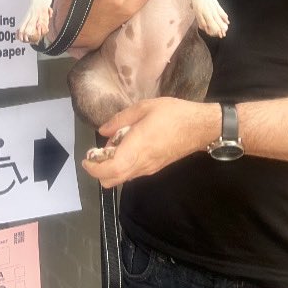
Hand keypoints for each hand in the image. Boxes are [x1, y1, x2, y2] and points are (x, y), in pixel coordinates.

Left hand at [81, 98, 221, 187]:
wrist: (200, 127)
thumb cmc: (173, 114)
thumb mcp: (145, 107)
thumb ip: (121, 119)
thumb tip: (103, 130)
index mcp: (137, 147)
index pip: (110, 170)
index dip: (94, 169)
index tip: (86, 158)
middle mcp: (141, 163)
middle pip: (112, 180)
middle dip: (98, 171)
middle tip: (96, 153)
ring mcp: (149, 168)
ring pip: (122, 178)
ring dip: (110, 168)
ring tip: (111, 146)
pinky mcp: (155, 168)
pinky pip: (132, 173)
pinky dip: (122, 165)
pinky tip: (126, 147)